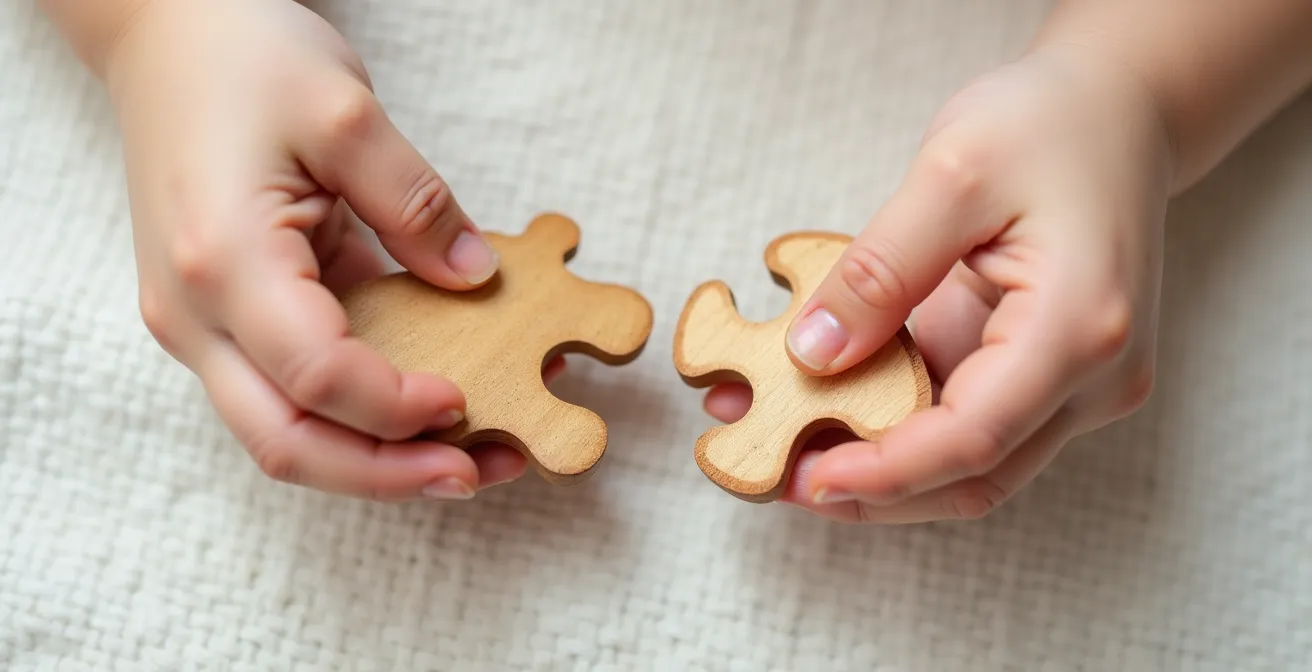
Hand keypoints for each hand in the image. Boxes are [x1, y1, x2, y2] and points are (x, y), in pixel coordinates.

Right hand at [107, 0, 551, 499]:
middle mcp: (195, 313)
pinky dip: (356, 415)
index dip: (398, 405)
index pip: (318, 374)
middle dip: (387, 473)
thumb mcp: (347, 113)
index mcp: (222, 261)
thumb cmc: (242, 59)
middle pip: (287, 442)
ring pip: (284, 432)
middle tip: (476, 473)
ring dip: (374, 458)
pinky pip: (289, 392)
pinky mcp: (223, 321)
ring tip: (465, 457)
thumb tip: (476, 281)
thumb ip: (417, 206)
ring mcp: (201, 325)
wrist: (166, 38)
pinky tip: (422, 409)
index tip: (470, 398)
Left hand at [703, 45, 1171, 522]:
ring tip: (782, 442)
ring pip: (970, 465)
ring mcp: (1077, 384)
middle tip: (770, 474)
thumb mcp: (951, 171)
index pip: (974, 437)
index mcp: (1078, 327)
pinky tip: (827, 408)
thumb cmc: (1049, 124)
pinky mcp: (1047, 377)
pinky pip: (967, 424)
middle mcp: (1094, 377)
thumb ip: (881, 271)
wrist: (1119, 111)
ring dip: (877, 468)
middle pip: (974, 475)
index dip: (884, 473)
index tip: (803, 477)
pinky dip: (897, 426)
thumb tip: (813, 355)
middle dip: (870, 492)